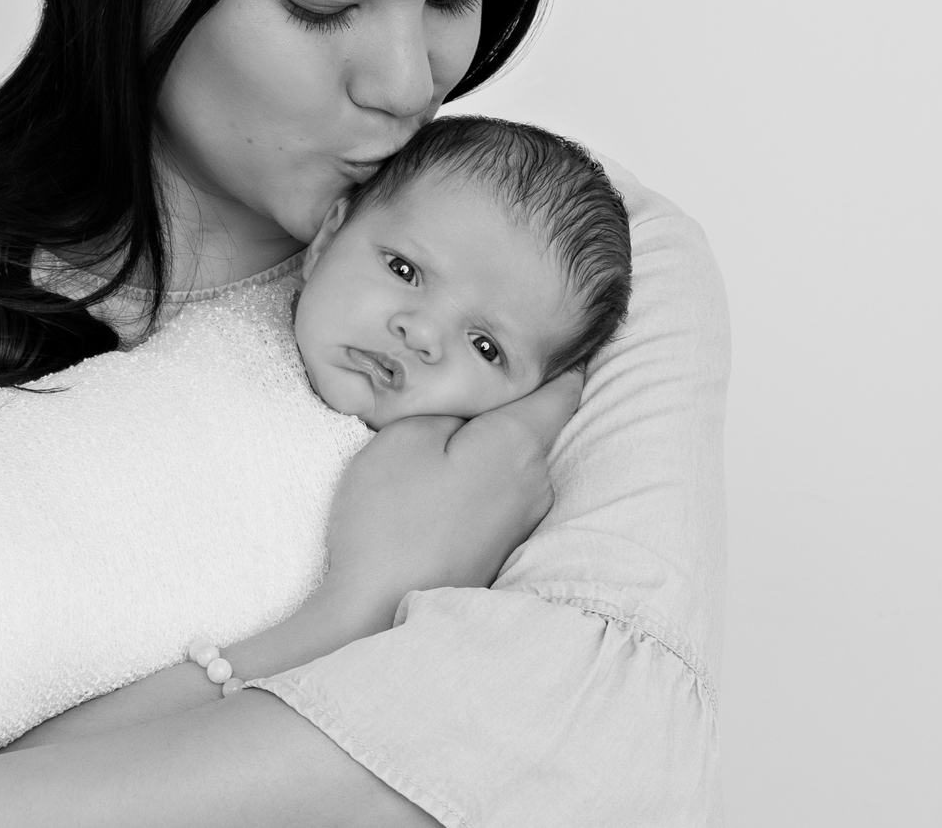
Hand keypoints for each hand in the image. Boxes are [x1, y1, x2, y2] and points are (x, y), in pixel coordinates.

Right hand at [313, 368, 582, 626]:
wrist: (376, 612)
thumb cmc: (389, 519)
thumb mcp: (405, 437)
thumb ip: (449, 404)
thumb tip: (476, 397)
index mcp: (519, 444)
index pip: (565, 385)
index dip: (565, 354)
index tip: (559, 330)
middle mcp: (536, 481)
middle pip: (541, 419)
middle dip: (515, 393)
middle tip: (477, 364)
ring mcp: (524, 517)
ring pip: (521, 454)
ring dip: (495, 434)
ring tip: (451, 417)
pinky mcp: (504, 542)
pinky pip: (505, 486)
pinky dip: (485, 468)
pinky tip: (446, 469)